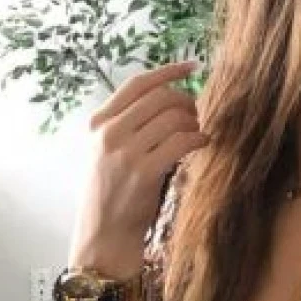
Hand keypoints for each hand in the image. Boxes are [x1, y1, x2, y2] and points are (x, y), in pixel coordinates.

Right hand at [69, 60, 208, 278]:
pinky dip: (199, 138)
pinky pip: (183, 141)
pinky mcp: (144, 172)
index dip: (168, 71)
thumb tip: (172, 95)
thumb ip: (130, 123)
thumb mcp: (108, 150)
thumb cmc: (113, 191)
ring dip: (194, 123)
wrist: (103, 234)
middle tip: (197, 115)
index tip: (192, 66)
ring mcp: (125, 153)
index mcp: (98, 124)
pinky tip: (203, 144)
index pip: (137, 84)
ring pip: (175, 117)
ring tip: (196, 134)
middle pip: (161, 97)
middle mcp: (108, 134)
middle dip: (187, 102)